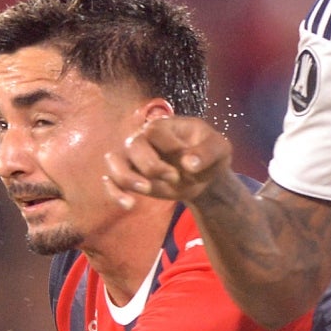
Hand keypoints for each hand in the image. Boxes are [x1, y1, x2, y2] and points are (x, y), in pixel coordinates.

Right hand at [103, 116, 234, 206]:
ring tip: (147, 190)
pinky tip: (129, 205)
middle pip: (132, 144)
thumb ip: (207, 152)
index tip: (187, 165)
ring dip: (126, 178)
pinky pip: (111, 181)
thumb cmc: (210, 155)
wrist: (205, 177)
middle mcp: (144, 138)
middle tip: (174, 178)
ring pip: (114, 161)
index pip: (154, 131)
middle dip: (151, 166)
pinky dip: (115, 193)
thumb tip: (189, 163)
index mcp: (165, 126)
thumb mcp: (219, 149)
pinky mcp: (130, 177)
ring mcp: (134, 157)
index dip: (168, 148)